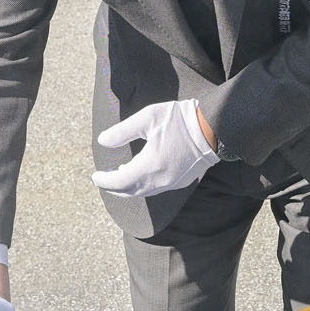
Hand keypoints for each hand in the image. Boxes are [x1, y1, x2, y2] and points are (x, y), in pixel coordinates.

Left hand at [91, 99, 218, 197]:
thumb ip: (123, 131)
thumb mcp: (148, 118)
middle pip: (130, 191)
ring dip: (129, 187)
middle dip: (114, 187)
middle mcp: (160, 180)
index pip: (120, 181)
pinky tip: (141, 172)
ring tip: (120, 174)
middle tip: (103, 179)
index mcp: (149, 166)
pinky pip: (155, 189)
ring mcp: (172, 183)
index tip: (95, 176)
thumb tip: (102, 141)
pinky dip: (143, 185)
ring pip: (143, 192)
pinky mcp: (181, 181)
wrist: (214, 129)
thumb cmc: (181, 120)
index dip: (105, 181)